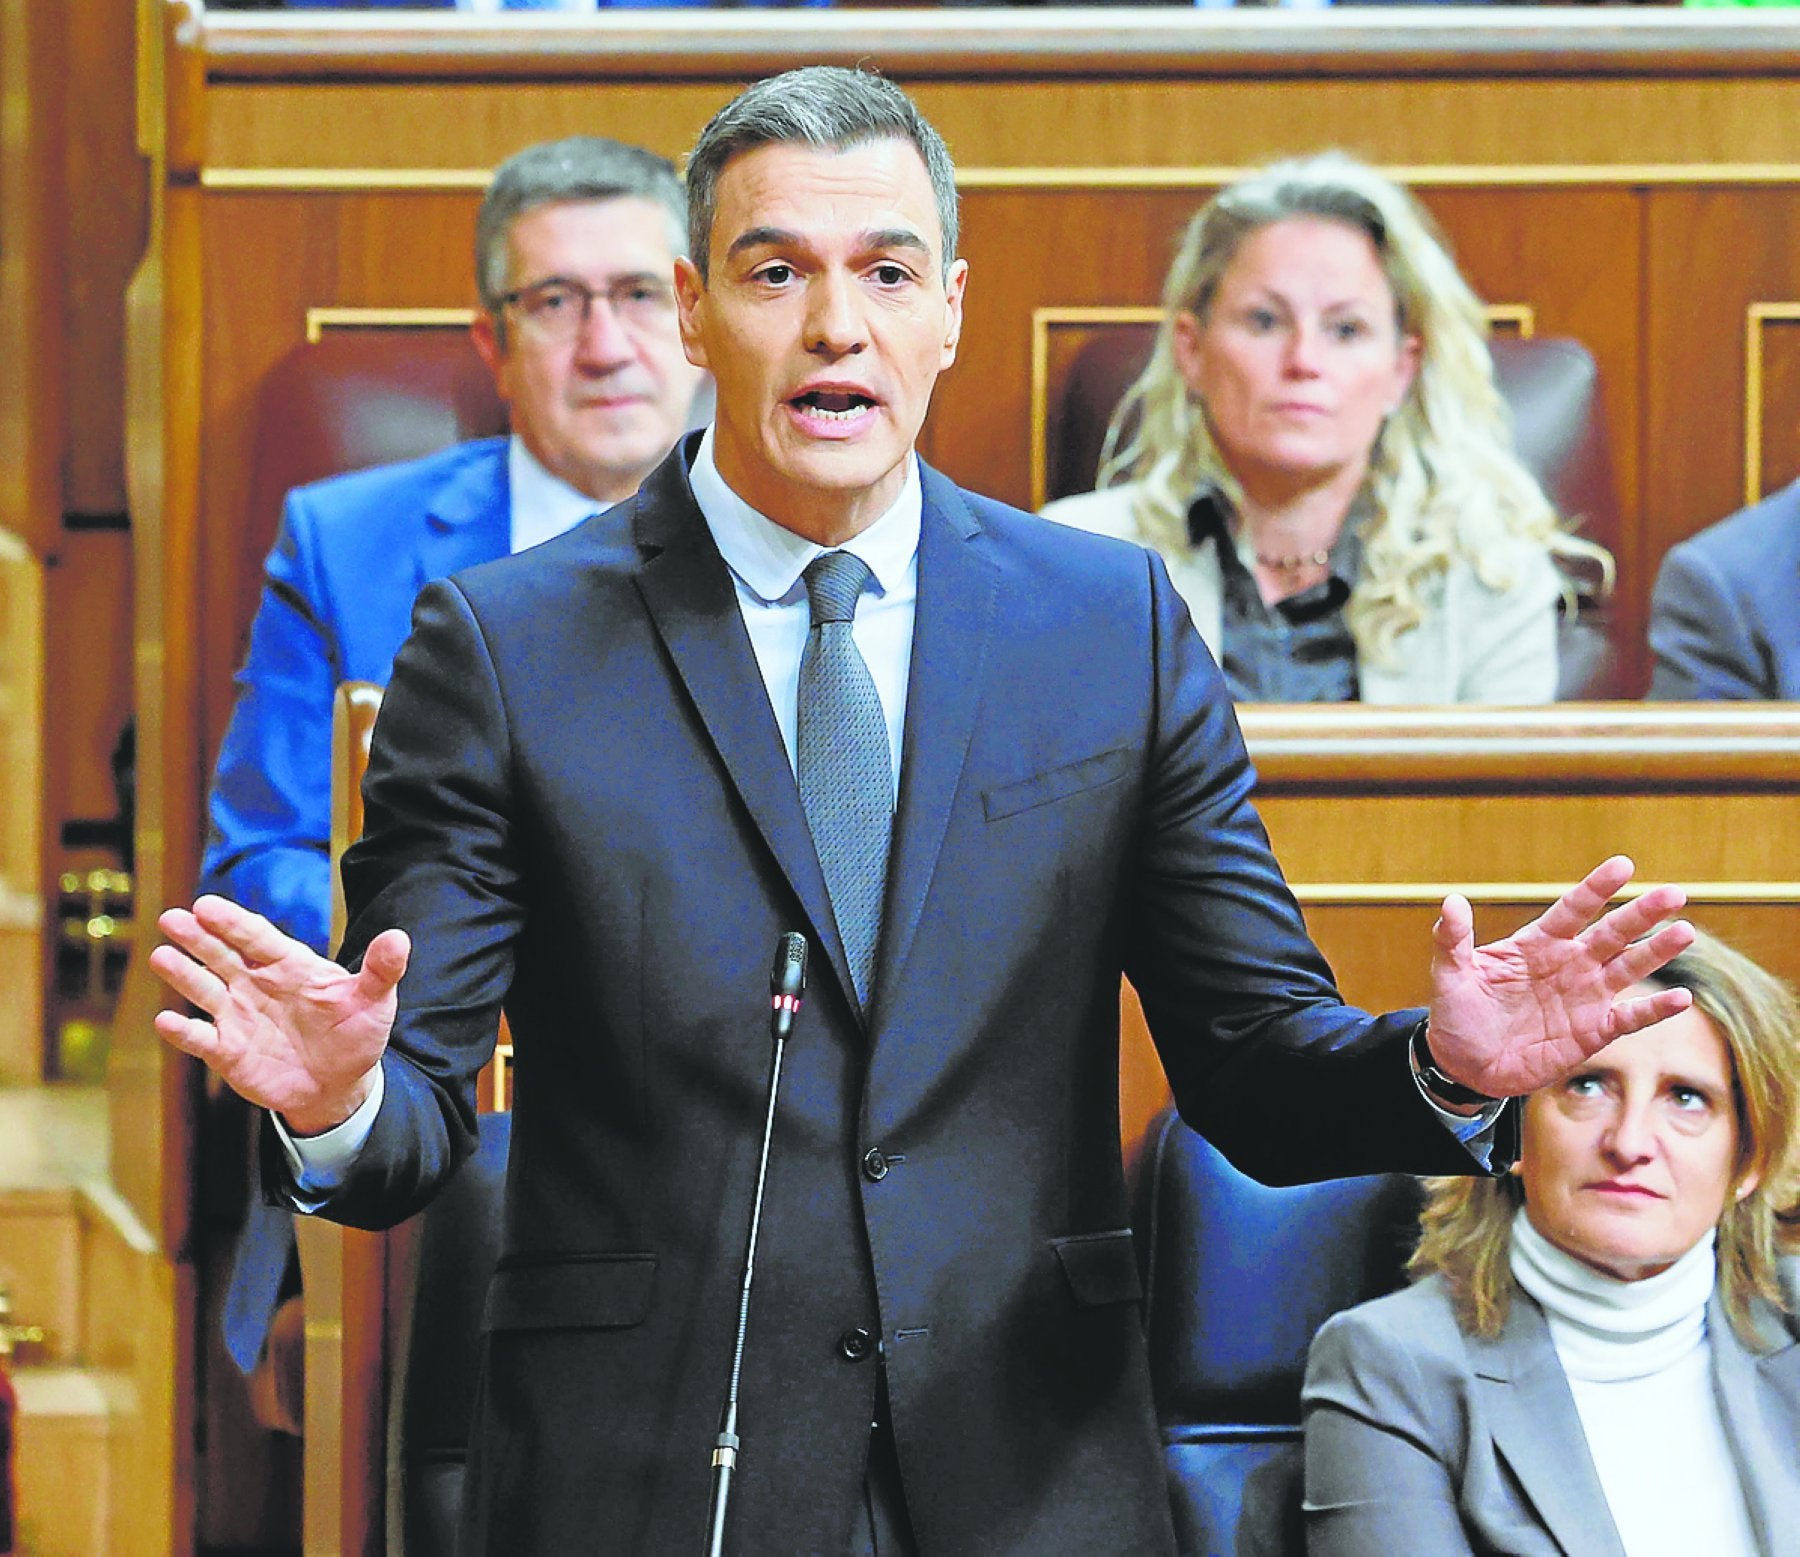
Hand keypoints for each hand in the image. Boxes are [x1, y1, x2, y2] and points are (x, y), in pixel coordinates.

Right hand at [150, 894, 409, 1135]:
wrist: (340, 1084)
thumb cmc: (355, 1034)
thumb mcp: (374, 1001)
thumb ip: (381, 970)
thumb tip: (399, 937)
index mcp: (290, 965)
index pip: (257, 937)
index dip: (232, 922)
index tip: (207, 906)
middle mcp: (257, 984)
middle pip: (222, 955)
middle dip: (197, 937)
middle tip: (172, 918)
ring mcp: (239, 1016)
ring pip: (204, 989)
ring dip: (183, 975)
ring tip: (161, 956)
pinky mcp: (228, 1051)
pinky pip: (201, 1039)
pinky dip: (184, 1032)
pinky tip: (167, 1021)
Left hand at [1425, 856, 1693, 1098]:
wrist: (1466, 1065)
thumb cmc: (1458, 1014)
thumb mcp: (1450, 975)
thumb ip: (1453, 939)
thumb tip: (1452, 900)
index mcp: (1537, 943)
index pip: (1572, 909)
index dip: (1596, 888)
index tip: (1623, 865)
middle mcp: (1569, 963)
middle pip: (1611, 933)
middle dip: (1641, 913)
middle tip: (1673, 892)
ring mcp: (1585, 996)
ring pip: (1628, 967)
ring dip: (1656, 952)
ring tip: (1685, 931)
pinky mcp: (1593, 1031)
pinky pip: (1630, 1017)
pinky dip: (1655, 1009)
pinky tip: (1682, 998)